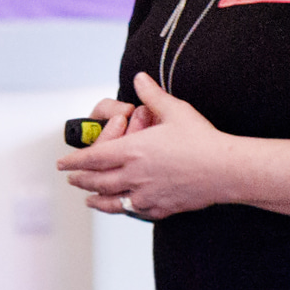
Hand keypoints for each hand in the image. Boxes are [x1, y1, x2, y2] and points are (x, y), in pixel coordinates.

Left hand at [57, 75, 227, 220]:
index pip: (93, 158)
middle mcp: (135, 175)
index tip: (62, 163)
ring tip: (88, 200)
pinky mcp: (162, 207)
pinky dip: (124, 209)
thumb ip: (152, 95)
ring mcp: (147, 194)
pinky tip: (124, 207)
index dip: (75, 162)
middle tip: (71, 179)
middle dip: (81, 180)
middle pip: (97, 182)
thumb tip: (139, 78)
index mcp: (133, 151)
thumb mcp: (174, 110)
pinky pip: (136, 211)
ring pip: (112, 201)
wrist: (226, 169)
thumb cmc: (202, 139)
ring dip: (97, 200)